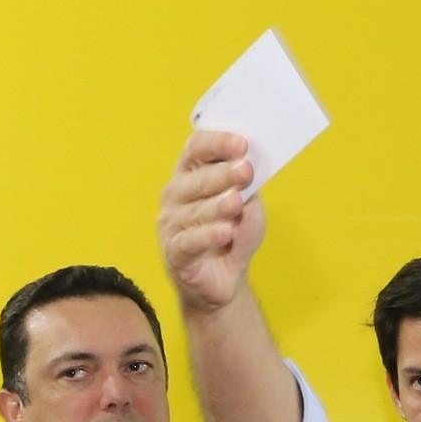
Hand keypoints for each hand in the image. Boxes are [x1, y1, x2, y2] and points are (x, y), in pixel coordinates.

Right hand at [156, 130, 264, 313]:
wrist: (226, 278)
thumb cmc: (233, 232)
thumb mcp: (247, 204)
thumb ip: (246, 185)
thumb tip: (249, 163)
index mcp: (190, 173)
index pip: (196, 149)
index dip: (217, 143)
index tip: (242, 144)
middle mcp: (175, 194)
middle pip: (196, 179)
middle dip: (223, 174)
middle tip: (245, 170)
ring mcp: (171, 223)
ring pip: (195, 211)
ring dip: (217, 206)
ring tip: (235, 202)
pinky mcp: (174, 252)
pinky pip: (189, 242)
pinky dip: (208, 237)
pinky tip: (225, 232)